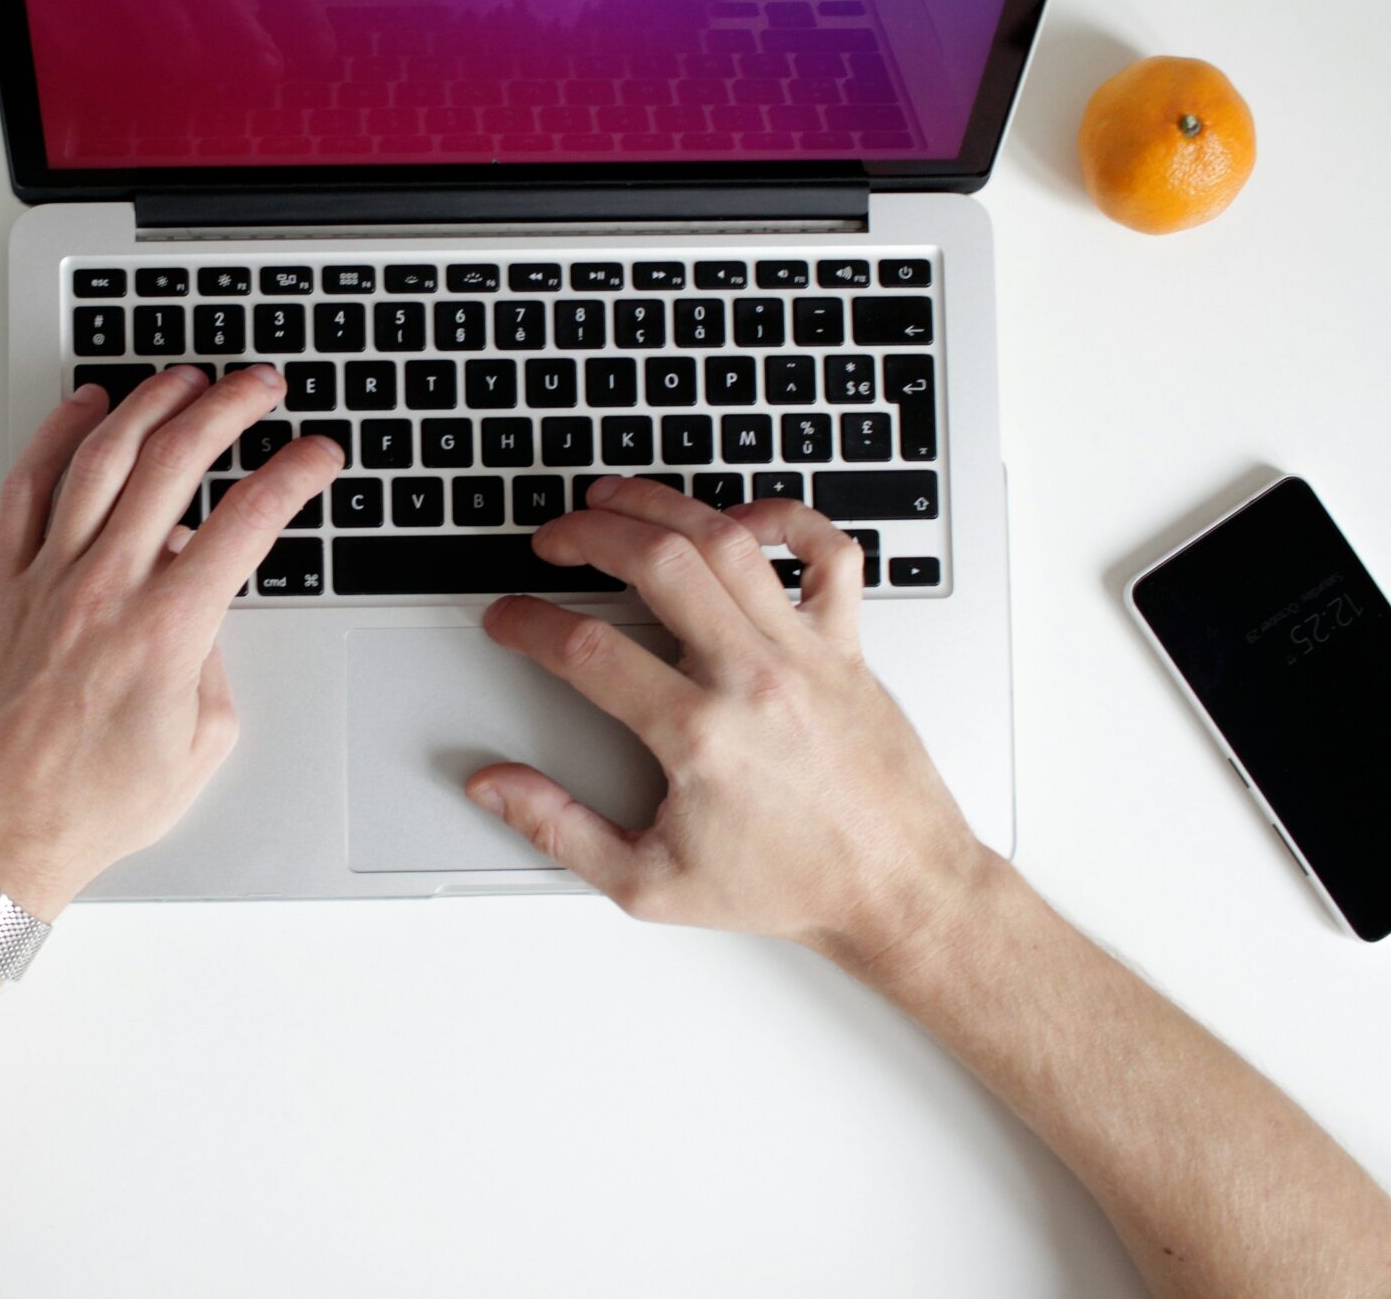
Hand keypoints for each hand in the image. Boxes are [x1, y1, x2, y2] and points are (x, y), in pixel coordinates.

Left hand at [0, 365, 342, 915]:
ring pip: (102, 457)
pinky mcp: (2, 585)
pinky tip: (84, 410)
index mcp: (168, 629)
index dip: (295, 475)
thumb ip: (215, 666)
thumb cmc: (87, 808)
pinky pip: (27, 489)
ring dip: (151, 404)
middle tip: (260, 386)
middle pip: (177, 462)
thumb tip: (205, 616)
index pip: (248, 520)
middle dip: (230, 408)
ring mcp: (47, 578)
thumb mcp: (198, 750)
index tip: (318, 455)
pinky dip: (56, 437)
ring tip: (186, 378)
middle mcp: (106, 587)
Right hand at [465, 476, 995, 978]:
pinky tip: (742, 520)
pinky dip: (786, 518)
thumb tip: (495, 785)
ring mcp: (805, 653)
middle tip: (552, 542)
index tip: (508, 620)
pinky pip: (827, 554)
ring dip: (661, 507)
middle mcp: (752, 678)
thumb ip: (559, 829)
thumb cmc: (788, 886)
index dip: (528, 623)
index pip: (586, 649)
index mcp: (698, 735)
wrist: (896, 891)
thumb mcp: (650, 883)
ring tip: (615, 500)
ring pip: (727, 541)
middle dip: (587, 535)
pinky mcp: (848, 646)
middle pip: (656, 563)